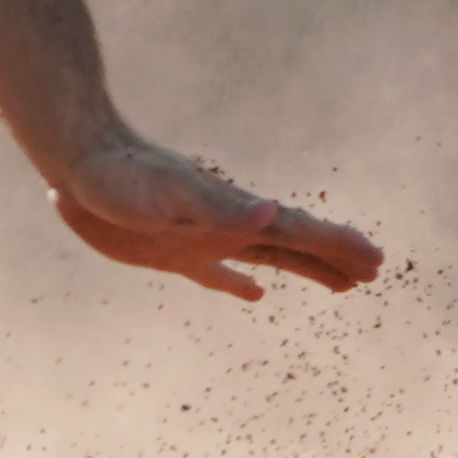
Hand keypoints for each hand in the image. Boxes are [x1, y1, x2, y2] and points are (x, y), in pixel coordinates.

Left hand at [46, 129, 383, 300]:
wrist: (81, 162)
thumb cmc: (123, 178)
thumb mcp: (173, 194)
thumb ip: (222, 208)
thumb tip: (274, 210)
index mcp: (234, 213)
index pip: (298, 231)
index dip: (336, 245)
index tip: (374, 258)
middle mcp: (227, 225)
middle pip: (294, 243)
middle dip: (334, 255)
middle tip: (375, 270)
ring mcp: (203, 239)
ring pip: (268, 257)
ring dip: (305, 268)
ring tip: (340, 282)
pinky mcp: (174, 254)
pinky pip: (219, 275)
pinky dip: (240, 286)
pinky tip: (256, 295)